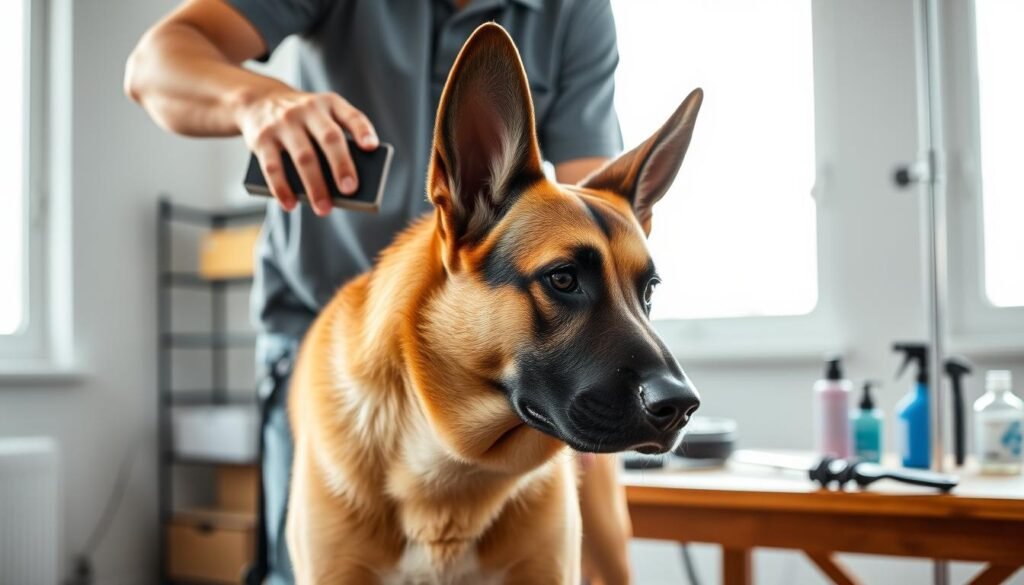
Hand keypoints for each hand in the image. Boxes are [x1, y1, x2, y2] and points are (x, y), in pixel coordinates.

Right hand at [235, 86, 378, 215]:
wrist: (258, 101)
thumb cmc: (304, 120)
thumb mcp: (322, 117)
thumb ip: (336, 141)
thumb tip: (343, 186)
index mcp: (330, 104)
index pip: (351, 115)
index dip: (362, 130)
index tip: (372, 147)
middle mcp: (308, 109)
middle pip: (329, 138)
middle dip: (341, 165)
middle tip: (350, 190)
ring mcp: (283, 123)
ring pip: (303, 157)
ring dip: (315, 186)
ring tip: (324, 209)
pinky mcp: (262, 138)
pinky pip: (272, 167)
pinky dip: (282, 189)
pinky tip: (290, 205)